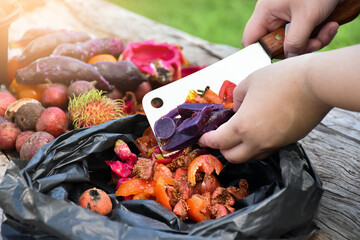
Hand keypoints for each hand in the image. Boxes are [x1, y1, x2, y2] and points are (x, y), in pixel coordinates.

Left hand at [198, 56, 331, 162]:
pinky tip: (258, 131)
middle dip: (222, 149)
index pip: (218, 142)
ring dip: (241, 150)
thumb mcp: (249, 82)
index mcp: (242, 127)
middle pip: (233, 157)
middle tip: (219, 137)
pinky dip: (257, 146)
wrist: (316, 84)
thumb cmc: (280, 79)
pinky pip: (267, 150)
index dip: (207, 141)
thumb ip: (236, 99)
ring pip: (251, 156)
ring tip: (239, 135)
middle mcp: (257, 142)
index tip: (202, 139)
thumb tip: (236, 110)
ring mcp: (274, 144)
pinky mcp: (288, 142)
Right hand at [242, 0, 340, 56]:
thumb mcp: (307, 17)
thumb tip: (289, 57)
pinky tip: (331, 25)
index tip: (275, 60)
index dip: (259, 54)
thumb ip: (295, 41)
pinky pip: (306, 36)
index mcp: (266, 12)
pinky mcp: (302, 19)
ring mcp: (288, 17)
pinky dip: (320, 34)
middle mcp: (274, 15)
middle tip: (313, 43)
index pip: (251, 40)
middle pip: (277, 44)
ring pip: (294, 42)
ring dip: (314, 41)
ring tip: (329, 28)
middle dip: (298, 47)